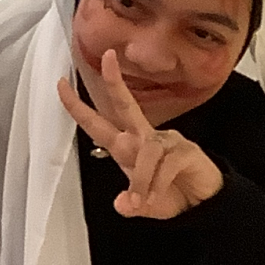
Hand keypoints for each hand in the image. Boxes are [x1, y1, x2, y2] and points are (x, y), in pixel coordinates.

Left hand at [58, 48, 223, 220]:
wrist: (204, 204)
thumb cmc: (171, 195)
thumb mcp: (144, 205)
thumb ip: (131, 204)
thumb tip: (122, 204)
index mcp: (127, 147)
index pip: (99, 124)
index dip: (78, 108)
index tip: (61, 85)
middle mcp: (145, 138)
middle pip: (126, 105)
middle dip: (115, 82)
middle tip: (106, 59)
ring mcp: (167, 141)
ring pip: (145, 152)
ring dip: (141, 179)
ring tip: (143, 201)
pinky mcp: (185, 150)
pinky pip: (166, 163)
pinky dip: (158, 183)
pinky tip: (157, 195)